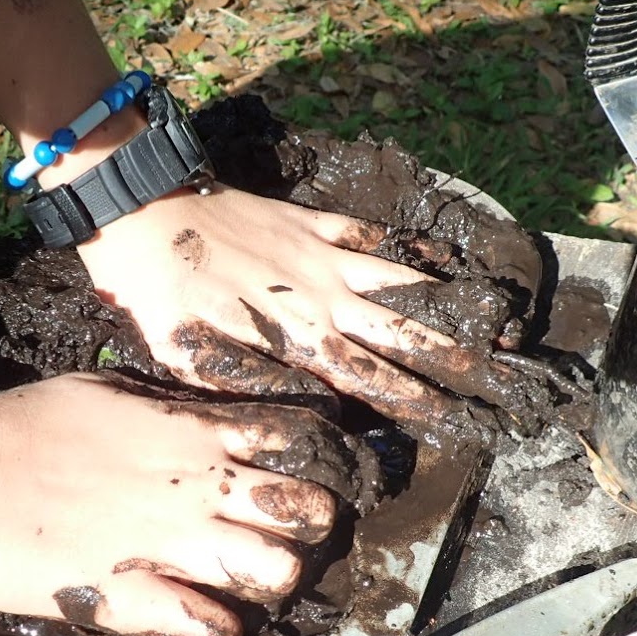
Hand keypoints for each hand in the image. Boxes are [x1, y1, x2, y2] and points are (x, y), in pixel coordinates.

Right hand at [0, 374, 340, 635]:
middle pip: (303, 510)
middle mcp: (196, 486)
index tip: (294, 469)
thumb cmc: (15, 427)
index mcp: (189, 431)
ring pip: (274, 570)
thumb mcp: (101, 393)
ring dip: (268, 578)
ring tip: (244, 581)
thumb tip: (191, 419)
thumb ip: (159, 410)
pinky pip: (210, 625)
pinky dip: (218, 631)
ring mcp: (170, 544)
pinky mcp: (133, 596)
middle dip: (305, 524)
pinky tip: (206, 625)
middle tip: (279, 533)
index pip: (290, 437)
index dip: (304, 457)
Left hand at [77, 184, 499, 431]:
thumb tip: (319, 411)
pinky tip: (429, 255)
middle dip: (447, 358)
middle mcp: (322, 298)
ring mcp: (319, 255)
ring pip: (395, 282)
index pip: (371, 379)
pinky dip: (401, 245)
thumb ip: (259, 386)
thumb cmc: (162, 298)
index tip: (452, 419)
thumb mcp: (196, 362)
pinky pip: (366, 233)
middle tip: (490, 376)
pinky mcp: (307, 222)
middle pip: (398, 334)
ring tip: (480, 319)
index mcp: (298, 340)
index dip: (414, 400)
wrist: (146, 215)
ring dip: (438, 305)